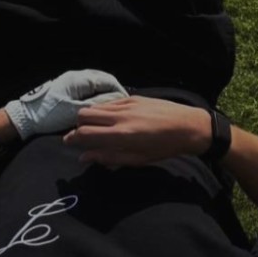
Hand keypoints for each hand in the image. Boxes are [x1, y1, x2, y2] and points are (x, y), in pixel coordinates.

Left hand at [4, 70, 127, 139]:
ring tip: (111, 109)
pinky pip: (87, 89)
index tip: (127, 104)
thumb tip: (118, 100)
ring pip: (95, 85)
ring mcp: (71, 81)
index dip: (120, 92)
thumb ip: (98, 105)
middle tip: (122, 107)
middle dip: (114, 92)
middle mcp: (76, 76)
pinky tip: (97, 108)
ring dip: (105, 94)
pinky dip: (96, 96)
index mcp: (80, 79)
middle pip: (103, 80)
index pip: (109, 80)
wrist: (25, 117)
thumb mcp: (76, 111)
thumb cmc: (49, 115)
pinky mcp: (66, 88)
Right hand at [63, 96, 210, 166]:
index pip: (85, 133)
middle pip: (83, 115)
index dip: (72, 139)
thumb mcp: (138, 159)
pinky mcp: (133, 97)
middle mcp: (121, 116)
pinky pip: (109, 102)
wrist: (188, 126)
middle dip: (78, 126)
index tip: (68, 143)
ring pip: (94, 106)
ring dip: (89, 117)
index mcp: (122, 135)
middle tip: (82, 136)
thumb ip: (109, 157)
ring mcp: (126, 104)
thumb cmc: (164, 148)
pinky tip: (111, 120)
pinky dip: (103, 111)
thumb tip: (84, 157)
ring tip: (96, 128)